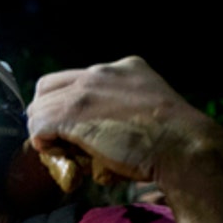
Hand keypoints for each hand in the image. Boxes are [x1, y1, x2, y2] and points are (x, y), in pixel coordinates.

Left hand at [26, 56, 215, 187]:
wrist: (184, 147)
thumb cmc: (171, 142)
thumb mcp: (148, 111)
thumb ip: (119, 110)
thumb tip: (92, 133)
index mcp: (124, 68)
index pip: (74, 80)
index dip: (64, 105)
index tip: (68, 128)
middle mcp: (102, 72)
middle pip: (48, 88)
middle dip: (46, 114)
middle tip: (56, 140)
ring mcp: (86, 90)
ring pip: (39, 108)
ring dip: (44, 132)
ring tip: (61, 152)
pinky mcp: (73, 111)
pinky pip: (38, 125)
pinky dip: (42, 142)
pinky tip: (58, 154)